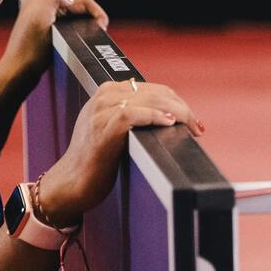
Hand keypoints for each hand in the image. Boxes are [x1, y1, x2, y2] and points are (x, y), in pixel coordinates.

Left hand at [3, 0, 107, 79]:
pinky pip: (65, 23)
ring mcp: (42, 17)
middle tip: (100, 30)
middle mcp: (41, 4)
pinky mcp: (43, 31)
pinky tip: (78, 37)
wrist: (18, 71)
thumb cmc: (31, 50)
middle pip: (76, 3)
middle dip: (91, 14)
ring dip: (85, 20)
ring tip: (92, 33)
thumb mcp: (42, 15)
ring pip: (72, 13)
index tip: (102, 26)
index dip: (94, 9)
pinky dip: (76, 27)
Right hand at [35, 79, 203, 224]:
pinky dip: (153, 117)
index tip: (192, 120)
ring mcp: (101, 112)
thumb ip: (133, 115)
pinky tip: (168, 123)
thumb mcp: (112, 128)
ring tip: (191, 126)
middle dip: (182, 108)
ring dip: (175, 112)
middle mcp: (104, 97)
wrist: (72, 182)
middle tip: (198, 127)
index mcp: (108, 92)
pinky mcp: (101, 130)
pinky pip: (131, 115)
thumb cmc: (96, 159)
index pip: (153, 89)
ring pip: (147, 100)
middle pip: (155, 93)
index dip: (177, 102)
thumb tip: (169, 117)